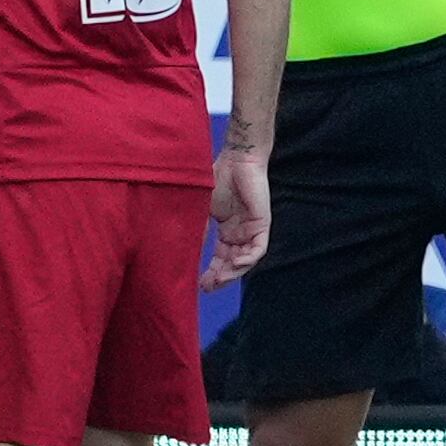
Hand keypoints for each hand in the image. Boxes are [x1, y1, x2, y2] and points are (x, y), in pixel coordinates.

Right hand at [203, 137, 270, 288]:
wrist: (236, 159)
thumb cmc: (218, 178)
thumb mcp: (202, 210)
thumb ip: (198, 230)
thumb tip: (184, 252)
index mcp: (226, 232)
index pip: (220, 259)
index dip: (211, 273)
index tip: (199, 284)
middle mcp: (239, 234)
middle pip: (232, 264)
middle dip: (221, 277)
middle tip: (207, 287)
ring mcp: (251, 230)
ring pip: (245, 260)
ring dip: (233, 272)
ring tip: (219, 279)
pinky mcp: (262, 224)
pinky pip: (258, 249)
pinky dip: (249, 258)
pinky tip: (236, 264)